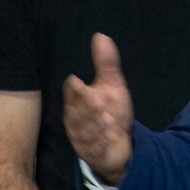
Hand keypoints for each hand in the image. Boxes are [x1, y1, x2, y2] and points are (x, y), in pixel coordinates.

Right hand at [63, 33, 134, 184]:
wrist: (116, 146)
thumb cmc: (110, 111)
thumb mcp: (112, 86)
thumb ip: (106, 63)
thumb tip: (101, 35)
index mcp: (78, 103)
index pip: (73, 94)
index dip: (77, 90)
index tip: (79, 82)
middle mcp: (77, 120)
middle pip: (79, 114)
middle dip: (87, 108)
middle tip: (97, 101)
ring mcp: (84, 138)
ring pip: (87, 132)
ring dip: (96, 126)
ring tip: (107, 120)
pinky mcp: (94, 153)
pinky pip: (97, 149)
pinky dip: (103, 144)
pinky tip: (112, 136)